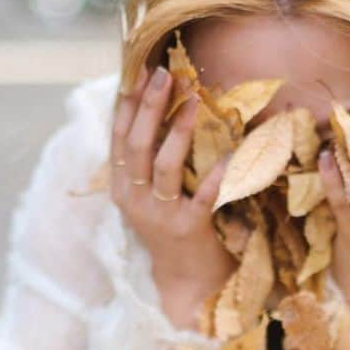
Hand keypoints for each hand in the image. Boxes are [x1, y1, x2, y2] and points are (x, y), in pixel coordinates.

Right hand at [111, 64, 232, 331]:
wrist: (187, 281)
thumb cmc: (173, 229)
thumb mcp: (151, 194)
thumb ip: (148, 160)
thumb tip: (157, 107)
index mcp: (122, 187)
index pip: (118, 136)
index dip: (128, 102)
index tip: (139, 67)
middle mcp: (134, 200)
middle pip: (137, 145)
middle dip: (150, 106)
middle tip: (165, 73)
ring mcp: (159, 216)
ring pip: (163, 166)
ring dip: (178, 129)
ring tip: (193, 98)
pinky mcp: (188, 229)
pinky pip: (202, 196)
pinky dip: (216, 174)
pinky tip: (230, 153)